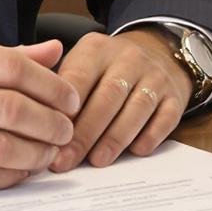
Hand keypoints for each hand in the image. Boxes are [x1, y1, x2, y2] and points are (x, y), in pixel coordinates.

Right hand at [0, 37, 80, 190]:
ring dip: (37, 154)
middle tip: (68, 130)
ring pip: (0, 147)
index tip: (71, 97)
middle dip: (52, 122)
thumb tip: (54, 51)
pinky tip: (22, 171)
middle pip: (12, 108)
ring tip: (51, 153)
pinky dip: (9, 177)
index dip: (52, 84)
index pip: (12, 67)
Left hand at [50, 28, 192, 171]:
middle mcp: (129, 58)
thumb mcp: (81, 63)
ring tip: (97, 161)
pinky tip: (136, 151)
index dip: (64, 111)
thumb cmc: (106, 69)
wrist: (158, 53)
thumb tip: (36, 123)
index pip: (79, 78)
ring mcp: (155, 76)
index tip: (50, 139)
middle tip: (67, 160)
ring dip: (116, 137)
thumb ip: (58, 86)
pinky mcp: (175, 95)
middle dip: (86, 132)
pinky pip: (166, 116)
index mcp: (97, 49)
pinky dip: (151, 135)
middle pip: (108, 96)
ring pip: (137, 107)